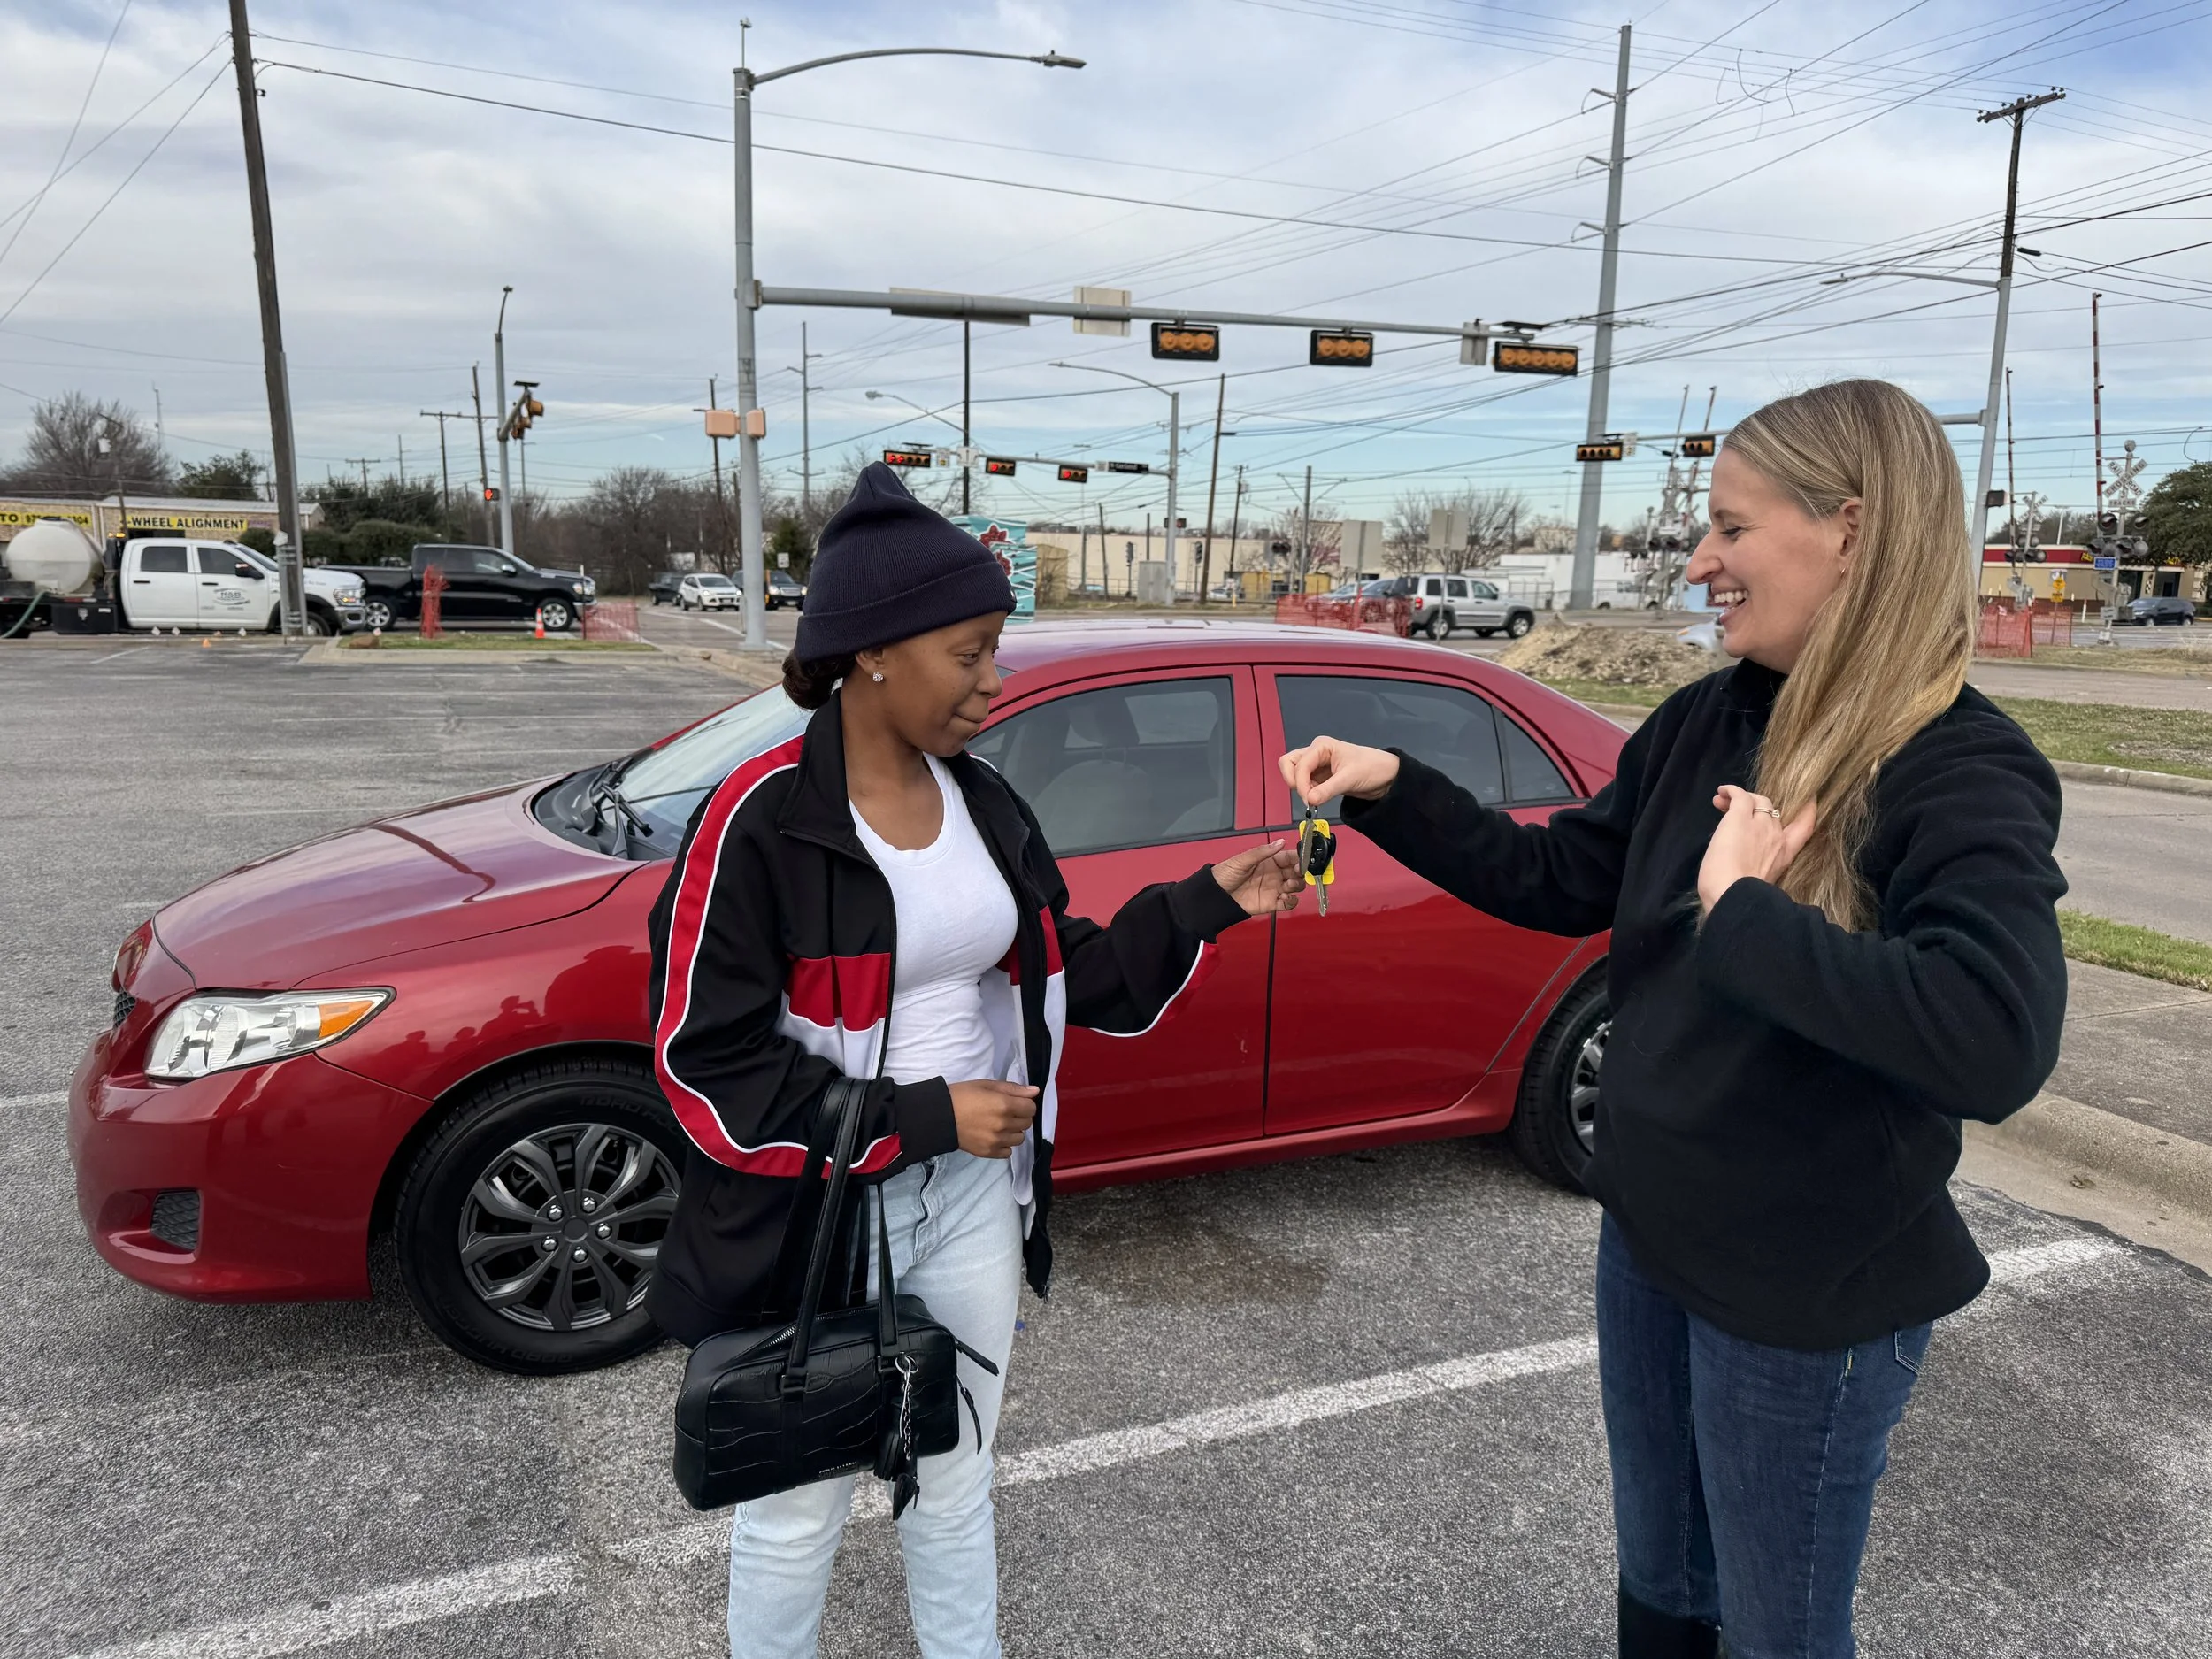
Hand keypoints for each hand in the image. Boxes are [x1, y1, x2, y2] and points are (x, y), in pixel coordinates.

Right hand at [950, 1079, 1038, 1158]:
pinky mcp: (989, 1152)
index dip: (1025, 1104)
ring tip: (999, 1125)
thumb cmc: (962, 1096)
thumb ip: (1013, 1089)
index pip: (1031, 1108)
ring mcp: (997, 1141)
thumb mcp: (987, 1085)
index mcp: (1005, 1105)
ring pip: (1019, 1139)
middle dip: (1019, 1116)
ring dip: (1013, 1131)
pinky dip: (1004, 1145)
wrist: (939, 1116)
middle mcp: (1004, 1124)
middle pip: (1026, 1123)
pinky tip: (994, 1136)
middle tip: (1004, 1112)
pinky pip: (1008, 1152)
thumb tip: (1035, 1091)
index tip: (1015, 1103)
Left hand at [1211, 839, 1303, 916]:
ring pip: (1296, 887)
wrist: (1216, 895)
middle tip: (1298, 872)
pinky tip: (1285, 897)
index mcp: (1270, 861)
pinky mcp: (1272, 903)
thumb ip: (1262, 852)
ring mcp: (1275, 889)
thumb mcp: (1243, 860)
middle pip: (1297, 872)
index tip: (1304, 859)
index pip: (1291, 857)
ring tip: (1289, 885)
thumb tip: (1280, 842)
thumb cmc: (1226, 874)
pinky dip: (1291, 901)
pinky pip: (1289, 904)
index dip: (1300, 858)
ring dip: (1297, 886)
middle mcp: (1275, 874)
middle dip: (1301, 872)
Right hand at [1279, 736, 1399, 809]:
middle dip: (1294, 781)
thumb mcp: (1349, 779)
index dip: (1300, 782)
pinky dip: (1307, 792)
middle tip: (1306, 796)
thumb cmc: (1371, 768)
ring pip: (1294, 774)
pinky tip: (1319, 797)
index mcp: (1321, 746)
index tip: (1308, 799)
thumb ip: (1327, 790)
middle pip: (1289, 763)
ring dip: (1300, 788)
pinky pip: (1304, 783)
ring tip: (1315, 797)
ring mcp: (1316, 765)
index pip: (1299, 764)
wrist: (1386, 776)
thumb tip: (1308, 800)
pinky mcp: (1320, 776)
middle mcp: (1315, 753)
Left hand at [1698, 785, 1816, 914]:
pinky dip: (1731, 790)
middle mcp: (1777, 837)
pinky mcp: (1740, 818)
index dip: (1808, 811)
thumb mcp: (1760, 881)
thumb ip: (1761, 867)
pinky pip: (1740, 795)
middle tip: (1735, 812)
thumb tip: (1747, 863)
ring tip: (1722, 803)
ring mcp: (1760, 825)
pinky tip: (1721, 792)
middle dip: (1758, 807)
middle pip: (1774, 811)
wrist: (1730, 894)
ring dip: (1741, 799)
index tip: (1808, 800)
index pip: (1805, 827)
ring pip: (1759, 800)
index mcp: (1785, 855)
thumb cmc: (1739, 896)